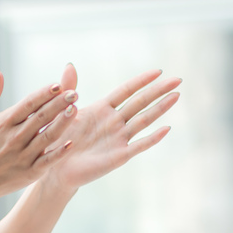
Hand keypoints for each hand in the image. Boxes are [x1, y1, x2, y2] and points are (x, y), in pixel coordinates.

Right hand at [0, 70, 76, 203]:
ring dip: (62, 123)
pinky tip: (71, 142)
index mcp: (4, 122)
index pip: (28, 104)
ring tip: (75, 109)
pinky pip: (47, 161)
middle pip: (41, 117)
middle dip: (59, 104)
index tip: (58, 84)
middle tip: (75, 93)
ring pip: (47, 136)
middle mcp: (15, 137)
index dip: (44, 94)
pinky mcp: (30, 172)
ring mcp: (23, 155)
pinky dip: (59, 153)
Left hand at [42, 64, 179, 192]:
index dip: (141, 81)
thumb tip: (70, 64)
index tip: (158, 71)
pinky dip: (152, 138)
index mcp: (102, 109)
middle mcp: (114, 122)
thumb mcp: (61, 111)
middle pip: (140, 103)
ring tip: (176, 95)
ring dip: (160, 108)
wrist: (55, 167)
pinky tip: (166, 129)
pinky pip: (139, 145)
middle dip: (158, 91)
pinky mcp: (119, 156)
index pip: (125, 91)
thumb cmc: (58, 138)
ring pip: (143, 120)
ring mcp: (119, 138)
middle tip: (177, 79)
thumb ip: (68, 89)